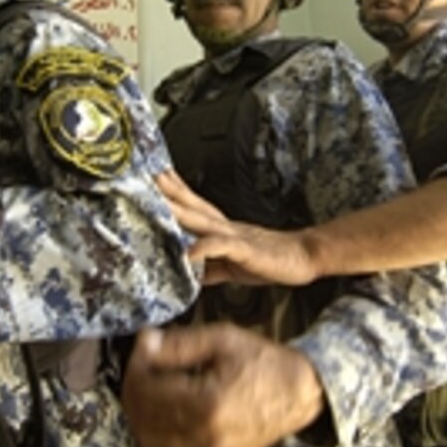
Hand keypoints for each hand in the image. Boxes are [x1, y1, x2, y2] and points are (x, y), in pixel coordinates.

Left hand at [121, 323, 323, 446]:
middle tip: (143, 363)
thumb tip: (146, 344)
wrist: (297, 393)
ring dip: (140, 414)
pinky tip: (159, 419)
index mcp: (208, 404)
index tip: (144, 346)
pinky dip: (154, 442)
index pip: (148, 389)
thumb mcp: (223, 339)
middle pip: (143, 417)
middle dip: (135, 386)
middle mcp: (205, 437)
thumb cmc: (262, 363)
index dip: (137, 364)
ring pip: (148, 443)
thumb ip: (180, 343)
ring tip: (150, 388)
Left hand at [157, 171, 318, 285]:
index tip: (152, 175)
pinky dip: (203, 249)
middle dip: (166, 191)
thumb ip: (207, 268)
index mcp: (219, 227)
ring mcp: (233, 235)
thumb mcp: (229, 267)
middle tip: (145, 174)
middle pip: (190, 205)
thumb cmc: (267, 260)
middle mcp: (223, 225)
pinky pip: (220, 247)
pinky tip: (188, 253)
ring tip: (158, 203)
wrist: (302, 256)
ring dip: (178, 210)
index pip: (191, 203)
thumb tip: (187, 271)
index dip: (171, 190)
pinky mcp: (244, 249)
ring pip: (200, 220)